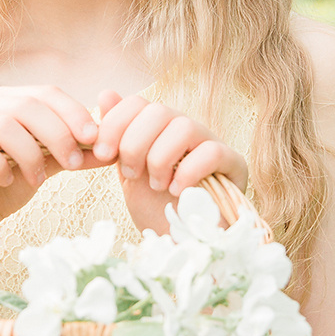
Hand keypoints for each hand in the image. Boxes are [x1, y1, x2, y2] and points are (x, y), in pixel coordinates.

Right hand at [0, 84, 100, 258]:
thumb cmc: (4, 189)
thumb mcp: (46, 168)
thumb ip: (74, 155)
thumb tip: (112, 149)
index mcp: (5, 103)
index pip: (44, 92)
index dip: (71, 112)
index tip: (94, 138)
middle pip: (26, 105)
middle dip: (57, 133)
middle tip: (74, 164)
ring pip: (2, 124)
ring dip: (30, 154)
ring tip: (39, 179)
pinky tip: (6, 182)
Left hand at [90, 90, 250, 235]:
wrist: (182, 242)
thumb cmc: (156, 207)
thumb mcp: (127, 172)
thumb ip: (118, 137)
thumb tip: (105, 93)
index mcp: (159, 127)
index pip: (137, 102)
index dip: (115, 124)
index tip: (102, 155)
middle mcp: (185, 129)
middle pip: (158, 110)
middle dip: (134, 143)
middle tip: (130, 174)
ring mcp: (210, 143)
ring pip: (184, 127)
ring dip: (160, 158)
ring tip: (155, 185)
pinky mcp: (233, 165)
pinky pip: (212, 152)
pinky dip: (188, 171)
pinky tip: (177, 191)